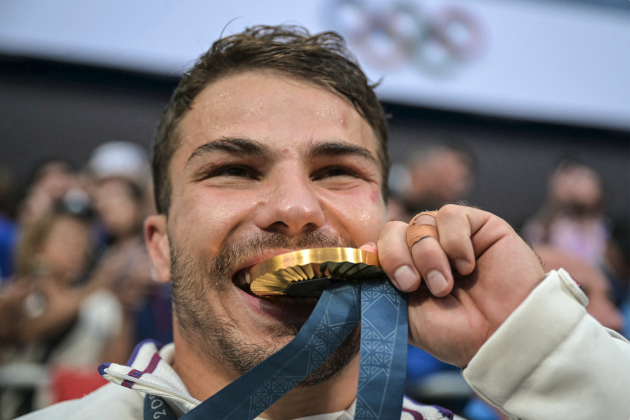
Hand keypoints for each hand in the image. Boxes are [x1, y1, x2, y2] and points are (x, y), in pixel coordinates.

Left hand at [363, 204, 544, 367]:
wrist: (502, 337)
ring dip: (429, 256)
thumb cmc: (456, 332)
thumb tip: (363, 252)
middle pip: (393, 230)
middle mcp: (426, 250)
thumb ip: (382, 288)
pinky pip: (451, 215)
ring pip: (420, 223)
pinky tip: (467, 266)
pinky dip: (454, 242)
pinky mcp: (478, 225)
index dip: (378, 255)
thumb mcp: (407, 317)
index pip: (380, 245)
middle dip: (397, 258)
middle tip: (412, 284)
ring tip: (446, 284)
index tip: (382, 273)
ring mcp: (451, 237)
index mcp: (408, 269)